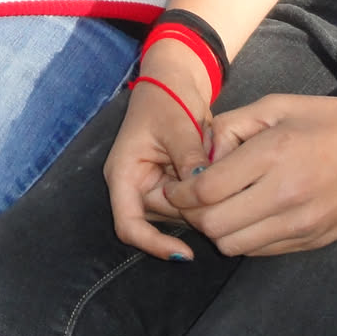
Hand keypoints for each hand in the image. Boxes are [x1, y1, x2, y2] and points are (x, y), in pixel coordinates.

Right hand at [104, 71, 213, 261]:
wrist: (173, 81)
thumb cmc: (166, 98)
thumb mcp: (177, 126)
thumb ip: (188, 158)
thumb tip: (202, 190)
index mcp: (123, 174)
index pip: (129, 225)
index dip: (154, 245)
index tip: (185, 254)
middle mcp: (135, 186)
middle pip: (162, 221)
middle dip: (191, 208)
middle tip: (213, 175)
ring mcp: (153, 186)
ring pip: (180, 213)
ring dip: (200, 197)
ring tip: (210, 160)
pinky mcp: (170, 184)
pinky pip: (190, 201)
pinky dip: (204, 191)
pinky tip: (211, 165)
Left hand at [162, 93, 336, 256]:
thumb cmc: (334, 119)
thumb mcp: (278, 105)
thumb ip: (231, 126)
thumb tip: (202, 155)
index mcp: (273, 155)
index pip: (206, 191)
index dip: (180, 192)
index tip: (175, 185)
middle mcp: (285, 196)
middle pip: (214, 226)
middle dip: (194, 214)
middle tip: (193, 197)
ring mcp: (302, 225)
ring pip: (235, 246)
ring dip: (218, 229)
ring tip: (222, 206)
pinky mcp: (315, 241)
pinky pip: (262, 251)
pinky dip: (246, 237)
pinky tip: (250, 214)